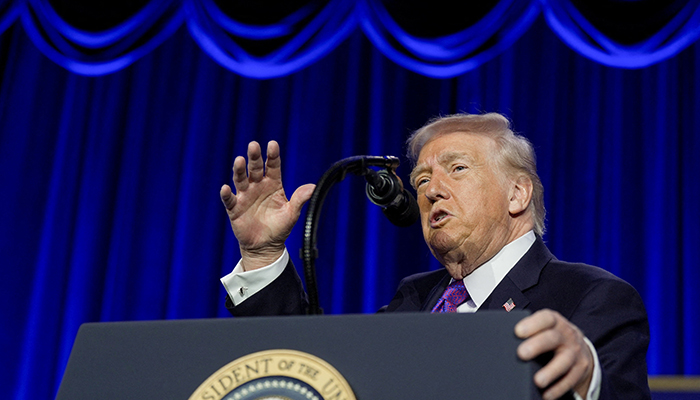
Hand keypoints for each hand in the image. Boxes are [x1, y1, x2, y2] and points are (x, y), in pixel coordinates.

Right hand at [220, 141, 314, 269]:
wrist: (265, 246)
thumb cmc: (279, 227)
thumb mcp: (292, 213)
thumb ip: (300, 199)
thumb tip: (313, 187)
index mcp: (273, 184)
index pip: (273, 166)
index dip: (272, 156)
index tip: (272, 144)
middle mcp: (258, 186)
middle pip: (255, 168)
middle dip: (254, 157)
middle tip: (253, 145)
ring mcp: (245, 196)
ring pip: (240, 179)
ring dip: (239, 170)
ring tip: (239, 161)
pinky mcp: (235, 208)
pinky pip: (230, 200)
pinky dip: (227, 194)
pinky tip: (226, 188)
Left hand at [515, 309, 593, 399]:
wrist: (579, 347)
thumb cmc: (552, 336)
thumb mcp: (544, 327)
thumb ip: (528, 330)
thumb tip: (500, 338)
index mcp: (554, 321)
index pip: (545, 318)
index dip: (532, 324)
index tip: (517, 331)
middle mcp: (566, 334)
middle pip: (552, 338)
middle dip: (537, 346)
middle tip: (521, 354)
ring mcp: (575, 352)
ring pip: (564, 361)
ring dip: (550, 372)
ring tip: (537, 381)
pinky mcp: (580, 368)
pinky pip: (570, 379)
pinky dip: (558, 388)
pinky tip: (546, 395)